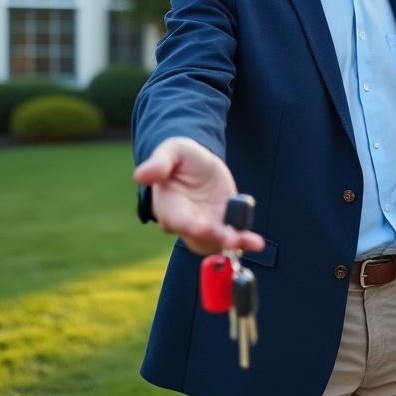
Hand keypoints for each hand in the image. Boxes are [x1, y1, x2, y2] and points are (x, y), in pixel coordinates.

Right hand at [133, 136, 265, 255]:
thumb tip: (139, 175)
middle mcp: (186, 222)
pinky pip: (233, 236)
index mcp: (169, 205)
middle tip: (231, 240)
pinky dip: (245, 241)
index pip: (177, 219)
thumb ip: (159, 163)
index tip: (202, 227)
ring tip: (251, 242)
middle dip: (215, 239)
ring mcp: (206, 226)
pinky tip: (256, 243)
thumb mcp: (171, 151)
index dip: (189, 225)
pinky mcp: (223, 224)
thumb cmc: (179, 157)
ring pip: (216, 242)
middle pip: (198, 237)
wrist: (198, 163)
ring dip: (233, 244)